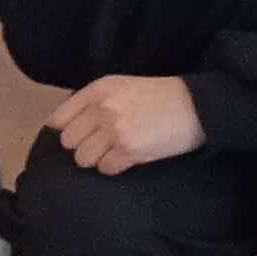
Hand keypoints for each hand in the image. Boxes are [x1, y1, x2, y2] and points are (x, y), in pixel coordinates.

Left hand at [49, 74, 205, 174]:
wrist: (197, 105)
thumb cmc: (161, 96)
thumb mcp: (123, 86)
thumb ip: (95, 101)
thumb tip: (65, 125)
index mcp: (99, 90)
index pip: (59, 119)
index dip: (67, 130)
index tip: (81, 134)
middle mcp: (103, 108)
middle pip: (68, 142)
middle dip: (83, 146)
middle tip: (103, 144)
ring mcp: (115, 130)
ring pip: (83, 159)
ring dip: (97, 159)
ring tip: (116, 151)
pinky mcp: (130, 150)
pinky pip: (105, 169)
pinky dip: (115, 167)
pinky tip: (128, 157)